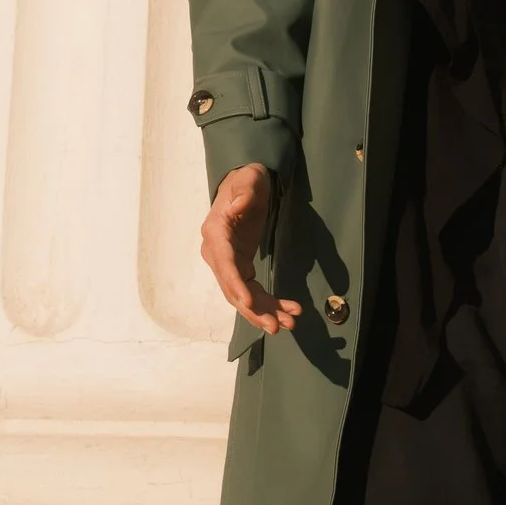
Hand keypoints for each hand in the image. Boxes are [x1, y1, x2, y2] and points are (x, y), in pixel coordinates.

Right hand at [201, 163, 299, 334]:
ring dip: (264, 312)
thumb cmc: (248, 179)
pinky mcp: (240, 267)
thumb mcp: (249, 178)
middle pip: (232, 287)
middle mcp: (216, 252)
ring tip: (289, 323)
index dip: (235, 284)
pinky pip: (252, 290)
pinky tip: (288, 310)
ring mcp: (228, 262)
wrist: (247, 184)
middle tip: (276, 326)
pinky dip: (268, 303)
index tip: (248, 303)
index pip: (224, 263)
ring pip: (243, 295)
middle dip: (254, 309)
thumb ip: (244, 190)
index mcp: (216, 232)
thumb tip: (239, 205)